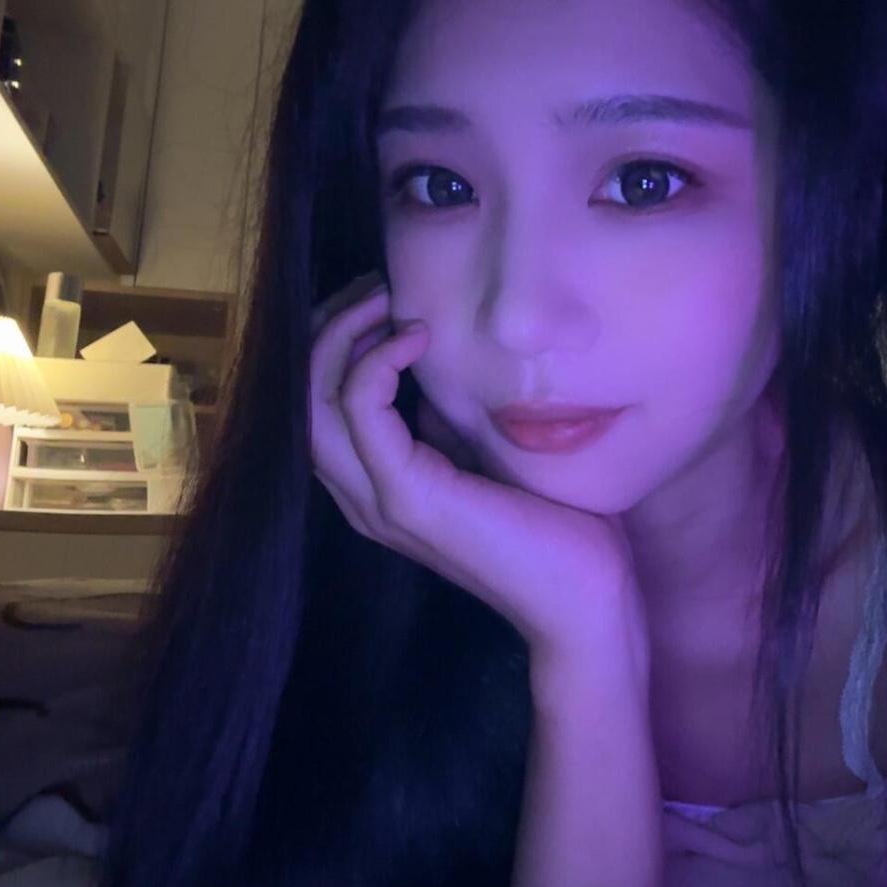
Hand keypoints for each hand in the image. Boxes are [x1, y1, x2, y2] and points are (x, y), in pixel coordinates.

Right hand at [308, 272, 643, 653]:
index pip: (319, 405)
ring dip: (341, 336)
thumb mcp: (487, 456)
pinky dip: (377, 361)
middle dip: (327, 329)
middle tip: (372, 285)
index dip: (336, 342)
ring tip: (382, 297)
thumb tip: (429, 371)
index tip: (382, 299)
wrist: (585, 600)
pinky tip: (416, 335)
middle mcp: (363, 497)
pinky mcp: (407, 499)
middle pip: (302, 397)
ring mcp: (380, 501)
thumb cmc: (554, 529)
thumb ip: (447, 423)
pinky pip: (360, 412)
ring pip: (314, 403)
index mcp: (379, 487)